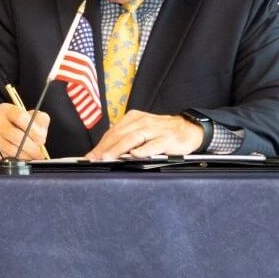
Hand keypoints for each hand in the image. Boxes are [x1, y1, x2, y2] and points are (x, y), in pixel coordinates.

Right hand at [0, 103, 49, 161]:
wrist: (6, 132)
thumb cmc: (21, 124)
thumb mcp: (34, 117)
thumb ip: (41, 121)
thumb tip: (40, 136)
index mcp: (6, 109)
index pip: (20, 117)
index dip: (33, 130)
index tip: (41, 139)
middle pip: (15, 136)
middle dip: (31, 147)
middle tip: (38, 152)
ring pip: (11, 149)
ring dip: (25, 155)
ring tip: (31, 155)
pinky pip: (5, 158)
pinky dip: (16, 160)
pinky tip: (21, 157)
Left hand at [86, 110, 203, 160]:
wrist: (189, 128)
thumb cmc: (162, 132)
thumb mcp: (142, 130)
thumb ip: (126, 138)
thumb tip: (106, 151)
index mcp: (133, 118)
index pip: (113, 132)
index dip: (100, 145)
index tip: (90, 156)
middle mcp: (142, 122)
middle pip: (119, 135)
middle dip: (104, 148)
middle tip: (93, 159)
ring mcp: (155, 130)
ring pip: (132, 138)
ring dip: (118, 149)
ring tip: (107, 157)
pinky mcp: (167, 139)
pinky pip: (153, 144)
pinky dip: (143, 150)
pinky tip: (134, 155)